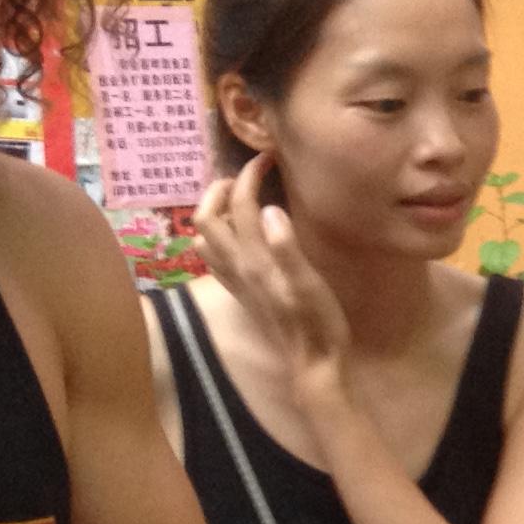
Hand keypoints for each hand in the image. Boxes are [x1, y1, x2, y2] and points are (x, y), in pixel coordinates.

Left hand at [192, 155, 350, 410]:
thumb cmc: (319, 324)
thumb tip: (270, 209)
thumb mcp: (309, 284)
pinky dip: (218, 236)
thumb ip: (287, 247)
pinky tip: (239, 235)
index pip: (241, 204)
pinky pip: (213, 257)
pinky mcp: (241, 292)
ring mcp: (236, 281)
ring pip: (204, 237)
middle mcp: (237, 267)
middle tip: (248, 176)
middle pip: (207, 217)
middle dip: (221, 188)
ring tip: (240, 201)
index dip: (250, 175)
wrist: (312, 365)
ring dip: (215, 212)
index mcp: (254, 259)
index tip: (268, 159)